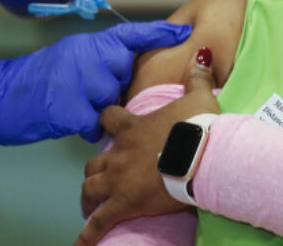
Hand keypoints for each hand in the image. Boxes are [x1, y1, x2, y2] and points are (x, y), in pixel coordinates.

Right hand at [0, 21, 191, 144]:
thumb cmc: (35, 80)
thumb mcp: (68, 60)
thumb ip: (97, 62)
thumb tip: (121, 72)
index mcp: (86, 44)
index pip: (129, 35)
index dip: (159, 33)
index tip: (184, 32)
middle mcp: (84, 56)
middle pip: (121, 72)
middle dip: (110, 85)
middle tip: (84, 89)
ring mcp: (76, 81)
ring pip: (108, 100)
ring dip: (95, 108)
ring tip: (71, 103)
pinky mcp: (68, 108)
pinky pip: (91, 124)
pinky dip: (81, 126)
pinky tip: (64, 118)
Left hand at [75, 47, 220, 245]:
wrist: (200, 155)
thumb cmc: (198, 128)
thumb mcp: (199, 98)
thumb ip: (196, 78)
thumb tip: (202, 56)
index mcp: (133, 128)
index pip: (108, 119)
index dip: (106, 121)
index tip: (106, 125)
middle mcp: (120, 152)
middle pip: (94, 159)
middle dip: (94, 168)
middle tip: (99, 178)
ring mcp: (118, 178)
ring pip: (90, 185)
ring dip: (89, 194)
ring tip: (88, 205)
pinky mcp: (123, 203)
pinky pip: (99, 221)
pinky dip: (88, 233)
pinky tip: (80, 244)